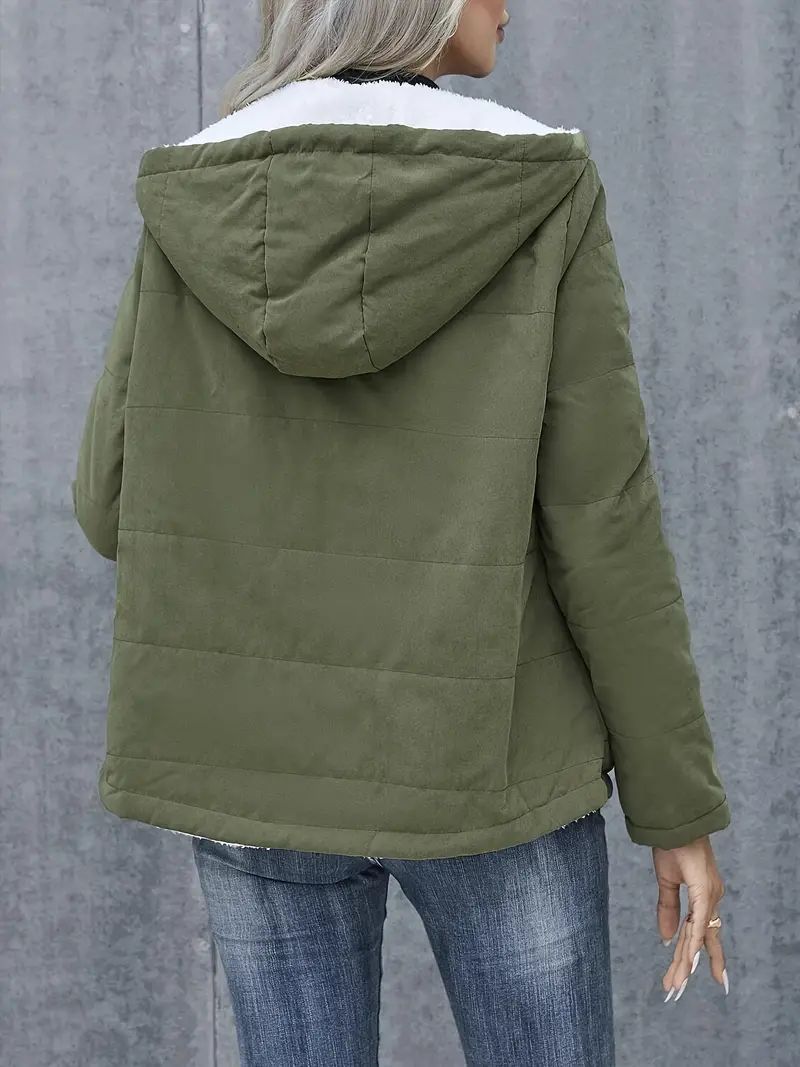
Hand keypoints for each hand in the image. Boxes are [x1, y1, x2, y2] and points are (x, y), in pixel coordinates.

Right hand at [652, 834, 728, 1001]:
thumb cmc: (673, 844)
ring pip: (697, 935)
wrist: (674, 821)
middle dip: (689, 966)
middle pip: (700, 940)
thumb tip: (666, 938)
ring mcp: (709, 895)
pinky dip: (693, 940)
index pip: (698, 932)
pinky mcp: (703, 889)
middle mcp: (711, 899)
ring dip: (685, 960)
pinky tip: (690, 958)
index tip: (691, 977)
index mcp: (705, 896)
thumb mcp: (666, 880)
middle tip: (678, 989)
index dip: (695, 955)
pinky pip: (698, 920)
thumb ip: (667, 908)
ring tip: (677, 983)